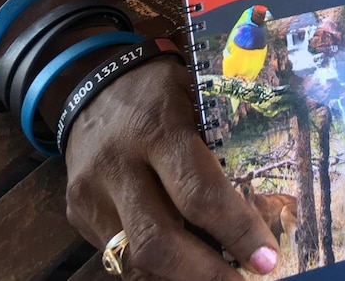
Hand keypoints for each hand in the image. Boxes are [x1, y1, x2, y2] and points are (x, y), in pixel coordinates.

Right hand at [64, 58, 279, 278]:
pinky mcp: (78, 214)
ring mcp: (92, 194)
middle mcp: (119, 166)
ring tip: (215, 274)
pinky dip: (153, 265)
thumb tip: (257, 203)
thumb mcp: (195, 94)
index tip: (266, 258)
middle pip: (159, 241)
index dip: (235, 231)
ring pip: (135, 258)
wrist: (92, 81)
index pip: (199, 193)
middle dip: (204, 274)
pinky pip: (118, 254)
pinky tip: (183, 263)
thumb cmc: (159, 89)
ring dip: (180, 275)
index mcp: (157, 129)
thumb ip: (218, 142)